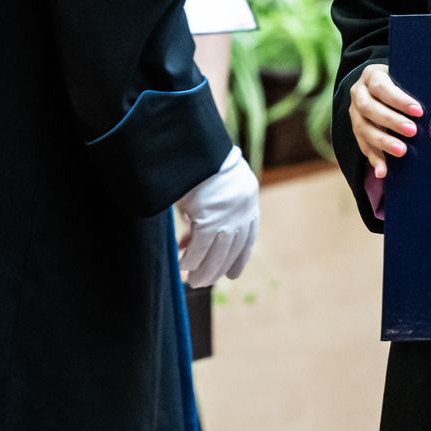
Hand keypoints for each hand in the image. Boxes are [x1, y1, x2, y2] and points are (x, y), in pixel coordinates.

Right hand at [175, 146, 258, 287]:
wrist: (198, 149)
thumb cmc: (202, 164)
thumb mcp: (215, 189)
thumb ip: (212, 210)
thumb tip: (191, 234)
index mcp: (249, 204)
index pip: (248, 238)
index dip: (239, 258)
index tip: (232, 274)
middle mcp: (242, 214)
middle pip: (231, 251)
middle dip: (217, 269)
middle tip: (203, 281)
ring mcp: (226, 219)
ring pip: (216, 255)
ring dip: (203, 271)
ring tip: (193, 281)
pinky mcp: (208, 221)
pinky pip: (199, 249)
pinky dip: (190, 260)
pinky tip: (182, 267)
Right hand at [347, 63, 421, 179]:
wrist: (378, 85)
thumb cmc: (401, 81)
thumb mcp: (404, 75)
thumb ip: (415, 84)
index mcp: (371, 75)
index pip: (382, 87)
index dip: (399, 100)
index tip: (419, 111)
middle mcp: (358, 93)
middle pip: (369, 108)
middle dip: (391, 121)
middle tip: (413, 131)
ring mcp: (355, 113)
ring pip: (363, 128)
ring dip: (383, 142)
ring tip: (402, 151)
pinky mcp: (356, 130)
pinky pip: (363, 146)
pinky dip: (374, 159)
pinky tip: (383, 171)